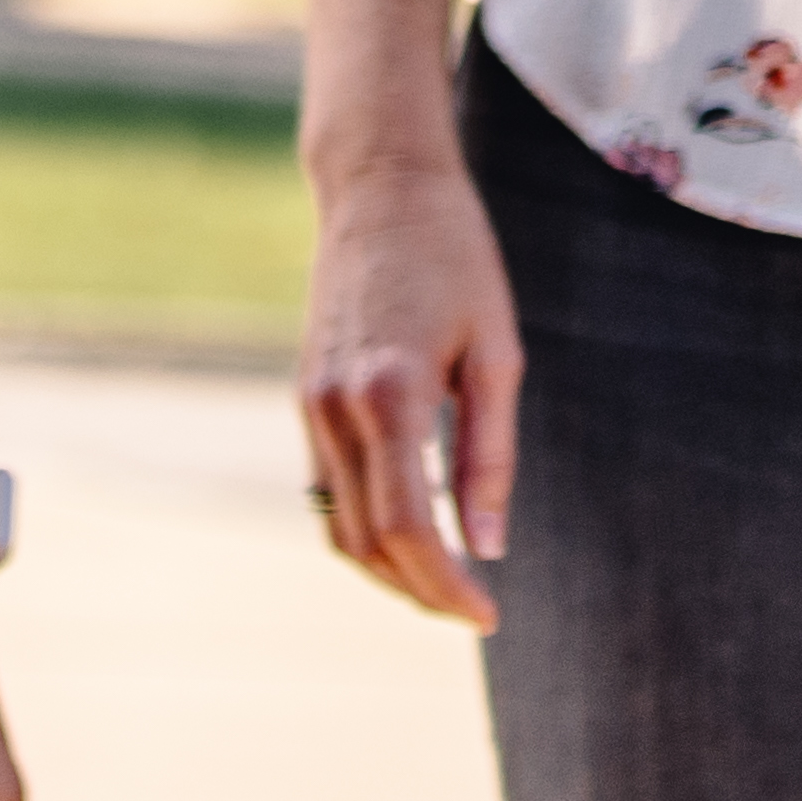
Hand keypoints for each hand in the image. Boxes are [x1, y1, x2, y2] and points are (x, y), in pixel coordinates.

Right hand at [297, 150, 522, 626]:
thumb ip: (489, 455)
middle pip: (367, 541)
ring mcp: (312, 402)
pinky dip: (362, 527)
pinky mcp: (305, 394)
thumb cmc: (455, 257)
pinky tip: (409, 530)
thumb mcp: (496, 352)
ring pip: (337, 524)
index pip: (409, 529)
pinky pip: (324, 489)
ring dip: (387, 569)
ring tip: (445, 582)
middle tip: (475, 609)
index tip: (488, 615)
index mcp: (391, 395)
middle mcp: (337, 407)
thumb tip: (490, 547)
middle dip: (420, 591)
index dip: (448, 587)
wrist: (380, 185)